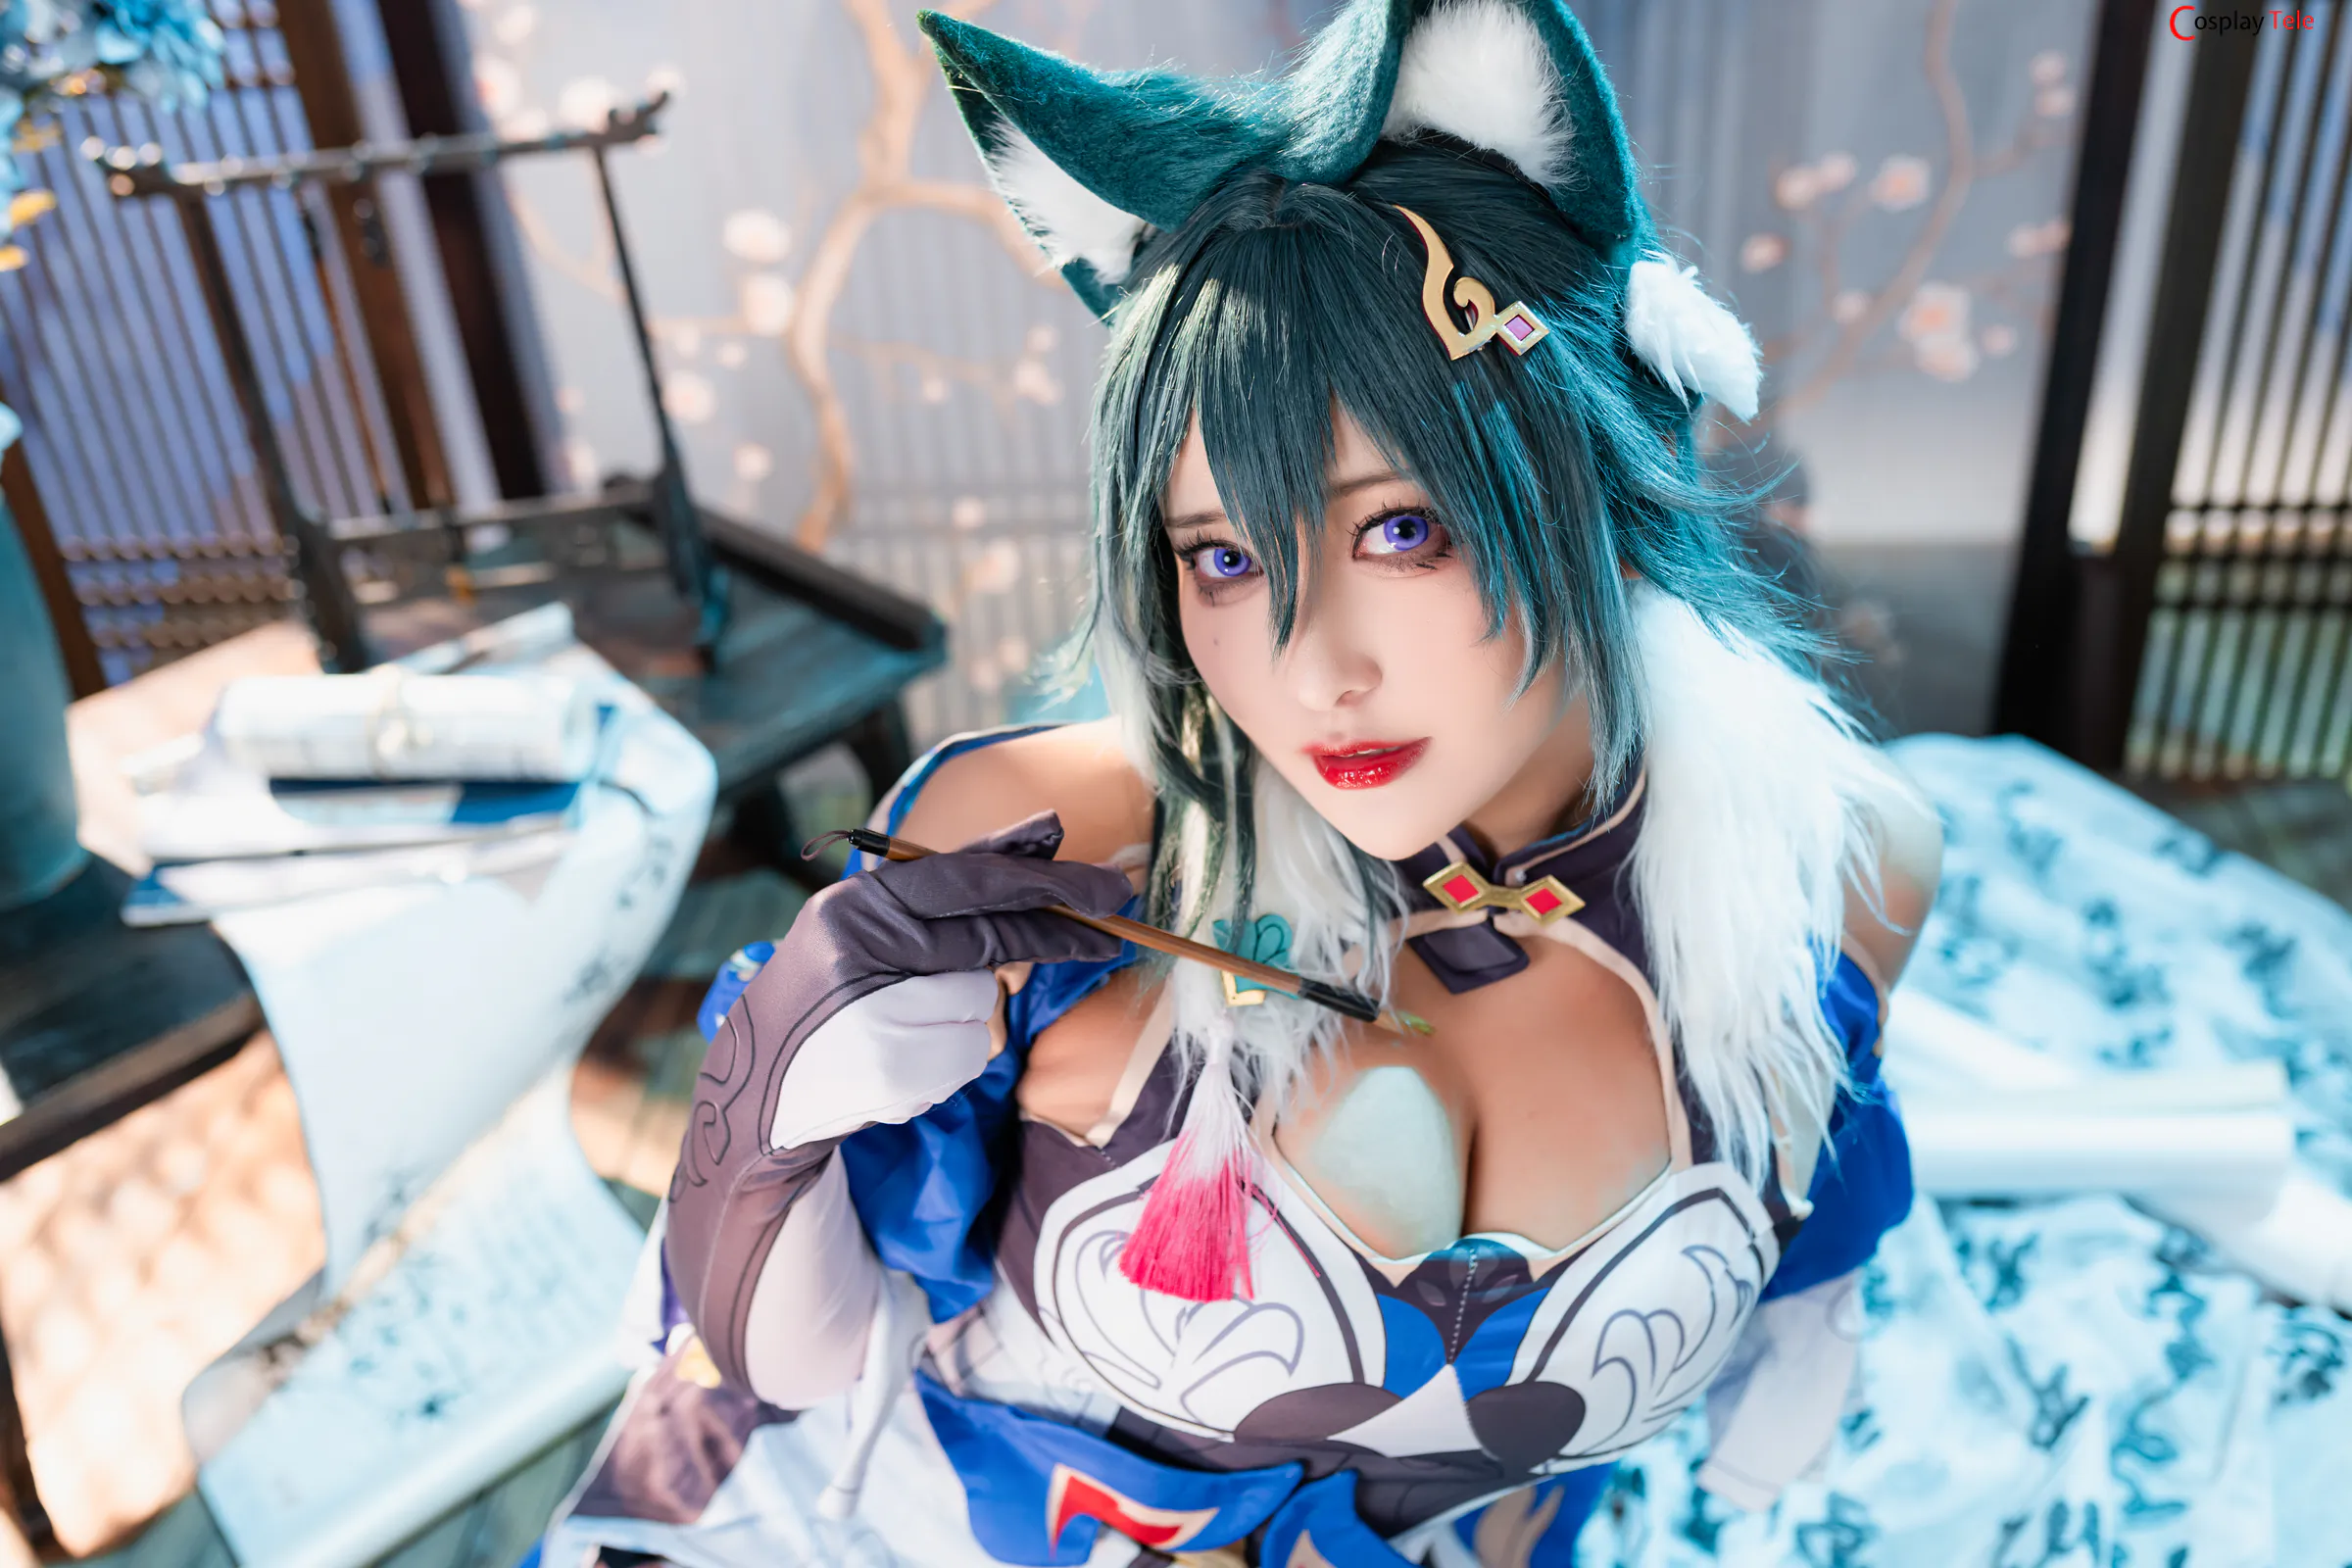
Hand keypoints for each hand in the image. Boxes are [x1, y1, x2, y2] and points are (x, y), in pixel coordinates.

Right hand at [682, 810, 1131, 1172]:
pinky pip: (967, 1052)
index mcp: (856, 906)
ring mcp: (878, 1018)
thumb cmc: (835, 987)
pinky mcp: (895, 1075)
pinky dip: (949, 1054)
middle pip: (989, 937)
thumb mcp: (873, 923)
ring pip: (980, 1000)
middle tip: (1116, 917)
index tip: (1101, 880)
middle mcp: (862, 955)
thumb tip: (1046, 836)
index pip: (965, 879)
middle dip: (1058, 928)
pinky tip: (900, 1056)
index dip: (1041, 876)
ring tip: (901, 1021)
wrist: (761, 1082)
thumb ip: (952, 886)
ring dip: (963, 1010)